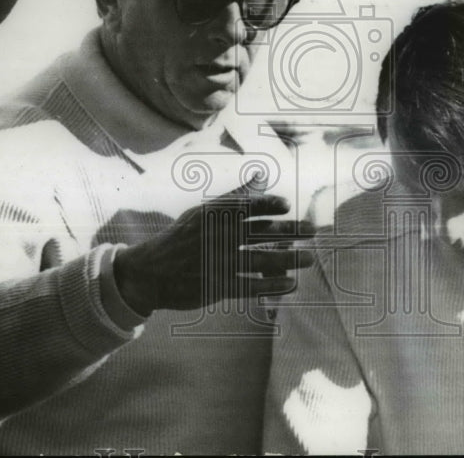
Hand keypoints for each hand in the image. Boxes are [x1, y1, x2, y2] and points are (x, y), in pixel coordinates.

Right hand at [113, 176, 314, 314]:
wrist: (150, 272)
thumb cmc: (183, 237)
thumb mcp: (203, 212)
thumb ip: (235, 197)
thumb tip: (262, 176)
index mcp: (213, 216)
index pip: (245, 206)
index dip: (267, 204)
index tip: (287, 205)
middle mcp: (217, 237)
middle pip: (260, 232)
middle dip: (290, 231)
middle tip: (313, 231)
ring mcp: (218, 262)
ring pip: (261, 259)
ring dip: (290, 260)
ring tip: (309, 259)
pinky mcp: (218, 286)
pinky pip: (252, 285)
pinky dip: (273, 284)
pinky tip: (291, 283)